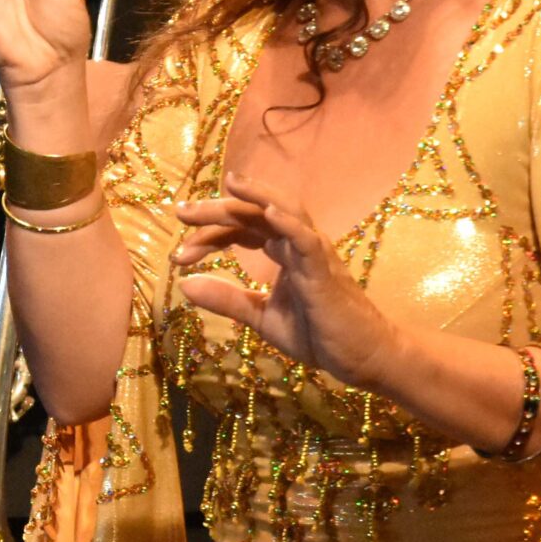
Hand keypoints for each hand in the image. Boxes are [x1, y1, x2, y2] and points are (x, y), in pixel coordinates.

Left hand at [171, 171, 398, 388]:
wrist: (362, 357)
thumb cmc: (318, 334)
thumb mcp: (261, 317)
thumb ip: (226, 299)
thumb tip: (183, 286)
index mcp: (282, 251)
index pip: (241, 228)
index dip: (208, 236)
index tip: (178, 257)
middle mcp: (297, 243)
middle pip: (255, 213)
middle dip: (217, 209)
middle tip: (180, 211)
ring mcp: (314, 253)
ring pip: (285, 211)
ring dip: (256, 197)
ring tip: (230, 184)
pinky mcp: (325, 272)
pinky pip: (307, 240)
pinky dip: (289, 223)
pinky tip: (268, 213)